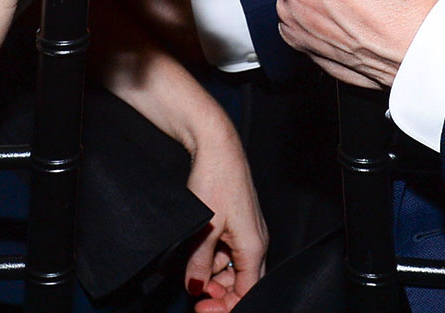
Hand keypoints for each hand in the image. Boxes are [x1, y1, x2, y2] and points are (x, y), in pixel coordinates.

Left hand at [182, 123, 266, 310]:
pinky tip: (195, 251)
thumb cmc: (215, 181)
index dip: (226, 306)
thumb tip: (195, 287)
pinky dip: (212, 256)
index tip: (203, 308)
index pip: (248, 292)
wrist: (217, 147)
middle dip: (219, 293)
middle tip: (194, 293)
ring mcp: (247, 232)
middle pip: (242, 283)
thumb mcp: (204, 228)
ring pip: (232, 268)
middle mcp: (255, 242)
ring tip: (189, 268)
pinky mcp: (237, 223)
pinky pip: (228, 251)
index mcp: (254, 247)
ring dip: (213, 274)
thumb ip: (199, 262)